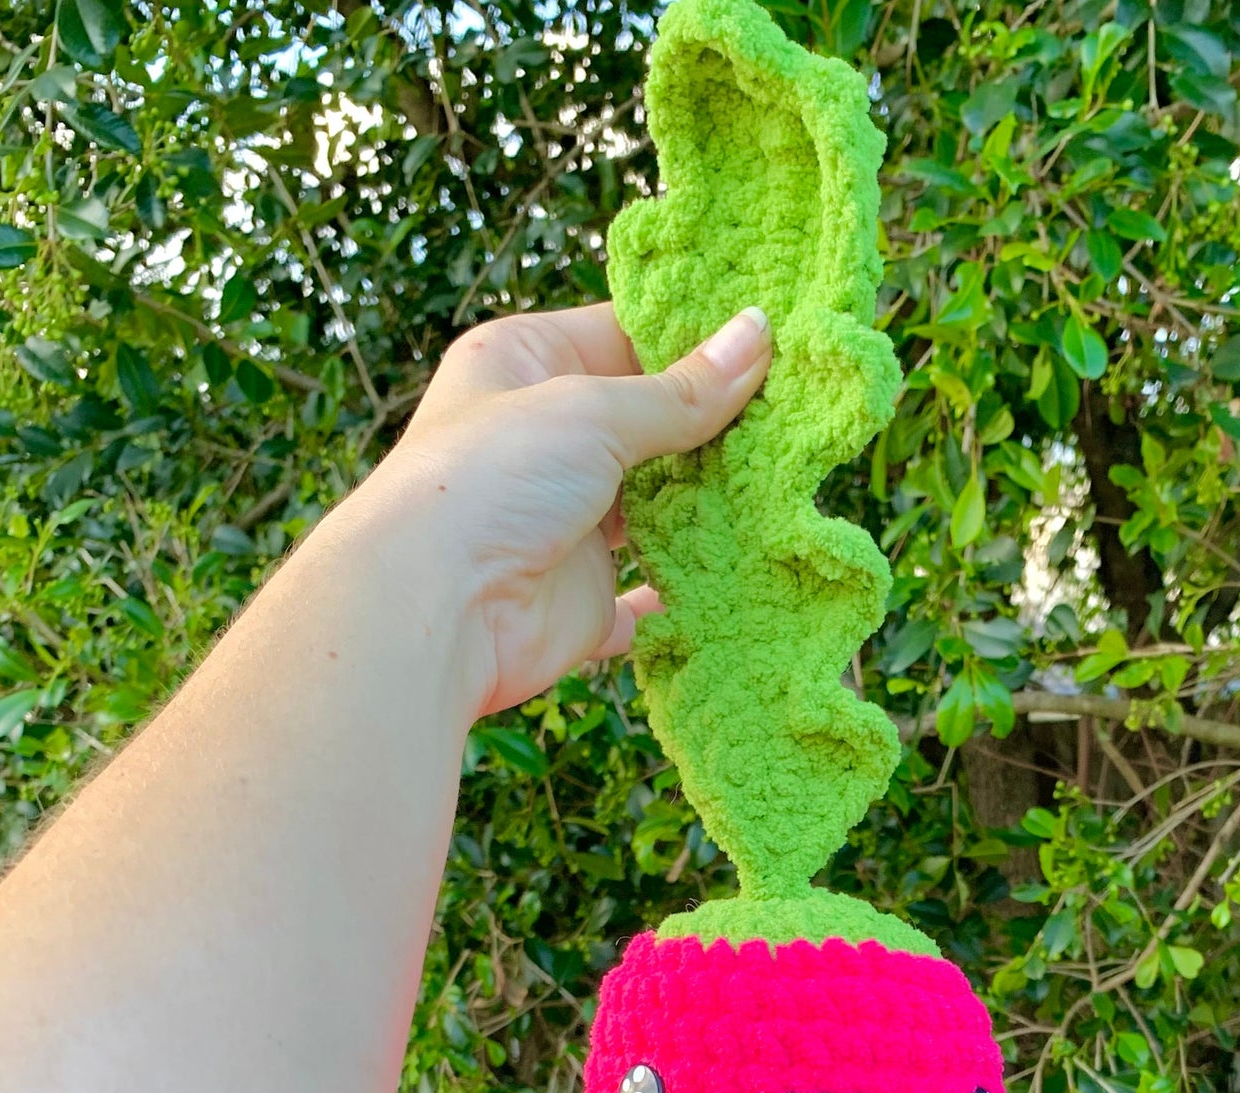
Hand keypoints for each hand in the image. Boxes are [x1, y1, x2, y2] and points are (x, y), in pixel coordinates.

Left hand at [340, 302, 771, 718]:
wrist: (440, 611)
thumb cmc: (491, 479)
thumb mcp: (591, 410)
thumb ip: (681, 390)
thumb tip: (760, 335)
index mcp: (525, 366)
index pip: (624, 335)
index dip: (694, 337)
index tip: (774, 336)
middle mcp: (545, 440)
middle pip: (648, 422)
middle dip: (715, 423)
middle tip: (798, 409)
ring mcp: (568, 521)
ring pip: (658, 502)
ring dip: (711, 499)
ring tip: (788, 477)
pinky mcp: (587, 595)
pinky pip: (652, 590)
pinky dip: (690, 584)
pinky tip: (744, 563)